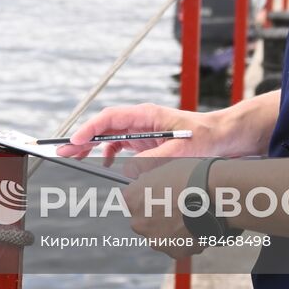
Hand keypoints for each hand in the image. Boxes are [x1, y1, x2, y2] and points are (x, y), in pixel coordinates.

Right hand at [55, 103, 233, 173]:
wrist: (225, 137)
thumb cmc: (206, 137)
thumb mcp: (181, 151)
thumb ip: (154, 161)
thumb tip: (129, 172)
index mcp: (146, 115)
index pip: (109, 119)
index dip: (89, 129)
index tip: (75, 142)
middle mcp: (141, 121)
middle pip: (104, 127)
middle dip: (82, 139)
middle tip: (63, 151)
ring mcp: (143, 132)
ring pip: (109, 137)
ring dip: (92, 147)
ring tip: (74, 157)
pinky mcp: (148, 143)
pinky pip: (121, 148)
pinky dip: (109, 155)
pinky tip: (104, 165)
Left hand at [122, 158, 201, 259]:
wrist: (213, 192)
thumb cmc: (189, 175)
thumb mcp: (160, 169)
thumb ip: (147, 181)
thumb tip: (144, 184)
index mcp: (131, 199)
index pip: (130, 201)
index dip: (144, 197)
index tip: (156, 196)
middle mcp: (138, 222)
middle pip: (143, 221)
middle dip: (156, 216)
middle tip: (175, 206)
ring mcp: (155, 239)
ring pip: (160, 235)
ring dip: (170, 229)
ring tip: (189, 215)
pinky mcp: (174, 251)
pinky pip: (177, 246)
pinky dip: (185, 239)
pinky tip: (196, 225)